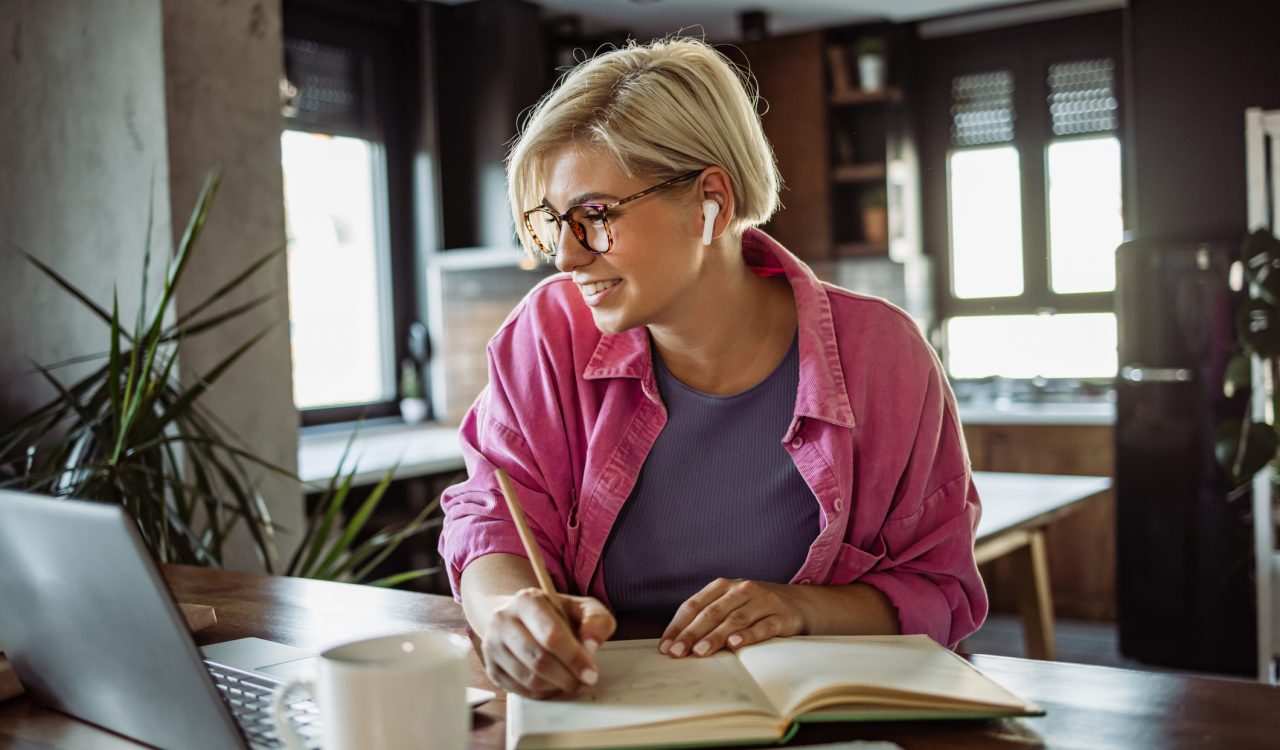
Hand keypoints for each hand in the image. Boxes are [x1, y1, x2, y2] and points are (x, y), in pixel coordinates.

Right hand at [481, 588, 615, 699]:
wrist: (523, 617)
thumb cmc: (557, 614)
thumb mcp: (583, 608)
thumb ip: (595, 622)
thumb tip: (590, 647)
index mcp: (527, 600)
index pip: (551, 635)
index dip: (574, 658)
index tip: (591, 673)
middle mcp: (503, 620)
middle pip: (538, 659)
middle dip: (566, 677)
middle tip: (583, 682)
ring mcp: (493, 644)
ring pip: (528, 678)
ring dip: (555, 686)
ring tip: (570, 681)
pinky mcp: (491, 666)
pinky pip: (519, 690)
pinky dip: (541, 693)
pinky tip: (553, 684)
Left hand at [659, 579, 804, 658]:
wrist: (801, 603)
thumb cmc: (756, 607)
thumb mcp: (732, 605)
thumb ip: (708, 618)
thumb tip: (677, 643)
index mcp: (723, 586)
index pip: (694, 605)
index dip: (678, 625)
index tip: (665, 646)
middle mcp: (742, 590)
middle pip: (711, 613)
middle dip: (691, 634)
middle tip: (677, 652)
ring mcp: (762, 601)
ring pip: (734, 620)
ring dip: (715, 636)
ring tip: (700, 652)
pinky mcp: (781, 616)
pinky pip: (762, 626)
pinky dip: (748, 635)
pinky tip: (735, 644)